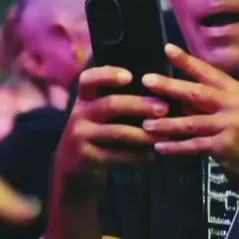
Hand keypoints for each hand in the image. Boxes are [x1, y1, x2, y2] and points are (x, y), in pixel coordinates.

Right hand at [54, 66, 168, 194]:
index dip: (107, 75)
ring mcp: (81, 135)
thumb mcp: (97, 112)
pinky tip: (151, 155)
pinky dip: (137, 156)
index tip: (130, 76)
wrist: (72, 163)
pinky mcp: (86, 156)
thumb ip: (117, 100)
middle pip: (111, 104)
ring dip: (144, 134)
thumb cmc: (97, 131)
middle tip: (164, 108)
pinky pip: (116, 155)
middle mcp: (80, 114)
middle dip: (140, 105)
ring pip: (118, 132)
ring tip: (165, 136)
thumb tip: (158, 90)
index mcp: (84, 99)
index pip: (89, 79)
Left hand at [141, 44, 238, 192]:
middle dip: (170, 86)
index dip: (188, 61)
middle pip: (197, 93)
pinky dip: (175, 147)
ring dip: (166, 123)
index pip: (209, 72)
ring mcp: (231, 125)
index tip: (168, 49)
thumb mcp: (237, 109)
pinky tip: (160, 147)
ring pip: (191, 122)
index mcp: (237, 91)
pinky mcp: (225, 146)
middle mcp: (235, 105)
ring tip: (146, 124)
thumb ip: (210, 102)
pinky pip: (194, 145)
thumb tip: (178, 97)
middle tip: (147, 80)